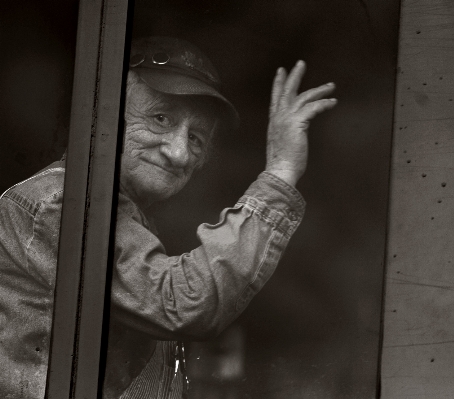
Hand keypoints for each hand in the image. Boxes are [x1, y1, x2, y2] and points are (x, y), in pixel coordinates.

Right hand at [265, 60, 336, 185]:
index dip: (279, 83)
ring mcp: (287, 119)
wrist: (280, 170)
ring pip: (304, 97)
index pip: (276, 98)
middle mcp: (278, 117)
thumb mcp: (282, 143)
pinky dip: (324, 104)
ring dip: (319, 90)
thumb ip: (287, 133)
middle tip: (301, 63)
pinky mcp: (297, 123)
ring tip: (331, 86)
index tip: (282, 71)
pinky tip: (333, 102)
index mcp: (274, 121)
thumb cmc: (282, 162)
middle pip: (287, 91)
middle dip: (295, 76)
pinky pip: (313, 108)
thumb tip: (295, 133)